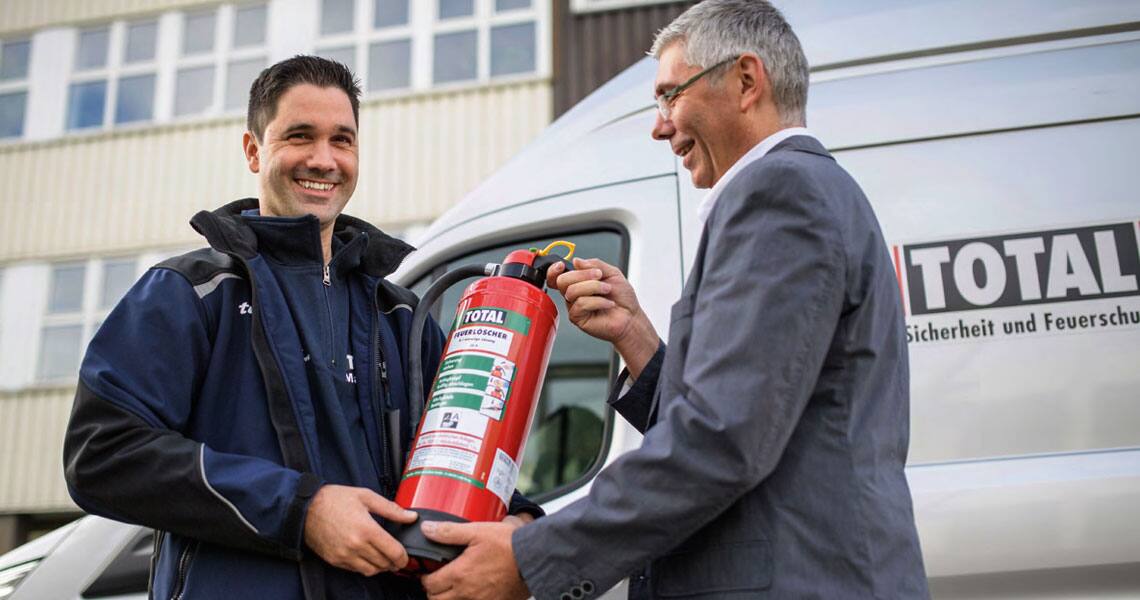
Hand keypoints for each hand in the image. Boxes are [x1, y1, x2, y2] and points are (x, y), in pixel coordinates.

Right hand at [303, 484, 417, 575]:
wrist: (306, 508)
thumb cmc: (335, 499)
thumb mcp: (366, 497)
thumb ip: (391, 509)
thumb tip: (411, 517)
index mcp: (367, 529)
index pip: (393, 552)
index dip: (404, 557)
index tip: (406, 556)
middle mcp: (356, 546)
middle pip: (384, 563)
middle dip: (394, 562)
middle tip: (397, 557)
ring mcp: (344, 555)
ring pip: (371, 571)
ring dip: (380, 567)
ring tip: (383, 557)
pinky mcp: (335, 560)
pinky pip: (356, 570)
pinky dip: (365, 567)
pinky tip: (367, 556)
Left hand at [419, 519, 529, 599]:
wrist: (535, 558)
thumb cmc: (508, 544)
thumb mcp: (477, 531)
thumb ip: (449, 532)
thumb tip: (427, 529)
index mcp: (459, 574)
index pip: (429, 584)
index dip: (426, 577)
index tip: (429, 571)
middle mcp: (467, 593)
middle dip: (434, 590)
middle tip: (439, 579)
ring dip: (449, 598)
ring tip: (455, 586)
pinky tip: (474, 592)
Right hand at [547, 257, 658, 378]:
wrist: (631, 317)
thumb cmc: (622, 298)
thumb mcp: (612, 273)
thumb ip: (595, 264)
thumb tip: (576, 261)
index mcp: (579, 281)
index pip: (558, 275)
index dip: (554, 269)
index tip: (562, 265)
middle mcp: (574, 294)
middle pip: (562, 280)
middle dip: (582, 275)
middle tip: (599, 276)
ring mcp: (574, 306)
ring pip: (572, 291)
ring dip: (594, 287)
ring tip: (608, 290)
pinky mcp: (578, 318)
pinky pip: (580, 304)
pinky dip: (598, 301)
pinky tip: (608, 304)